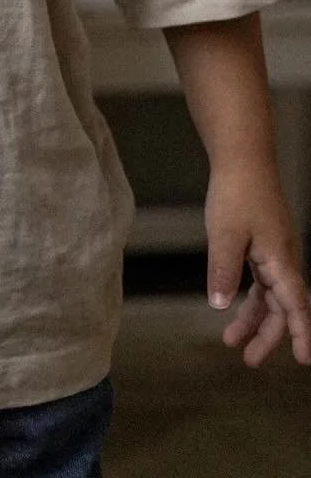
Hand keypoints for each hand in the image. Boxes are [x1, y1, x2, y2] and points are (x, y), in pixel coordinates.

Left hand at [206, 162, 310, 366]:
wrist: (243, 159)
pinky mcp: (264, 244)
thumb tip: (219, 305)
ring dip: (254, 318)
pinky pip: (262, 281)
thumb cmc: (237, 193)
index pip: (297, 306)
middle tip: (248, 359)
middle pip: (283, 308)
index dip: (301, 333)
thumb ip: (223, 270)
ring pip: (270, 296)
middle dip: (268, 336)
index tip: (304, 360)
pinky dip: (250, 297)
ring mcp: (275, 252)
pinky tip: (232, 305)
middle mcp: (284, 260)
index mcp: (281, 261)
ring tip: (231, 340)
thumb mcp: (225, 233)